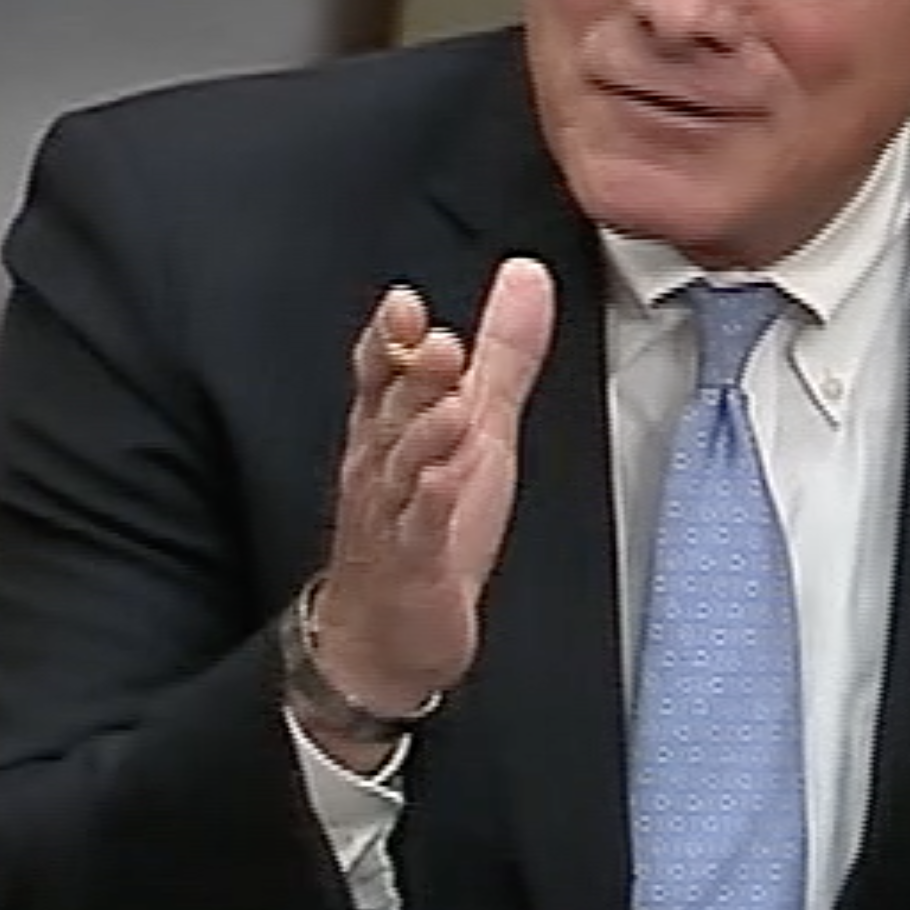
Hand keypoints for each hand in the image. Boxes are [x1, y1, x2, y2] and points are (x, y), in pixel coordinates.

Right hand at [305, 257, 555, 735]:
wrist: (387, 632)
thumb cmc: (428, 521)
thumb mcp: (479, 425)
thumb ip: (503, 352)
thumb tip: (526, 276)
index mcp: (393, 428)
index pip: (383, 373)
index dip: (388, 340)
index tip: (403, 303)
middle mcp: (383, 466)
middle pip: (391, 412)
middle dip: (412, 377)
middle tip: (439, 342)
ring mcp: (393, 517)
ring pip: (401, 469)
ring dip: (423, 435)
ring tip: (450, 404)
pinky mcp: (413, 566)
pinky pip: (418, 532)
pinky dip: (431, 506)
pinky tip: (447, 481)